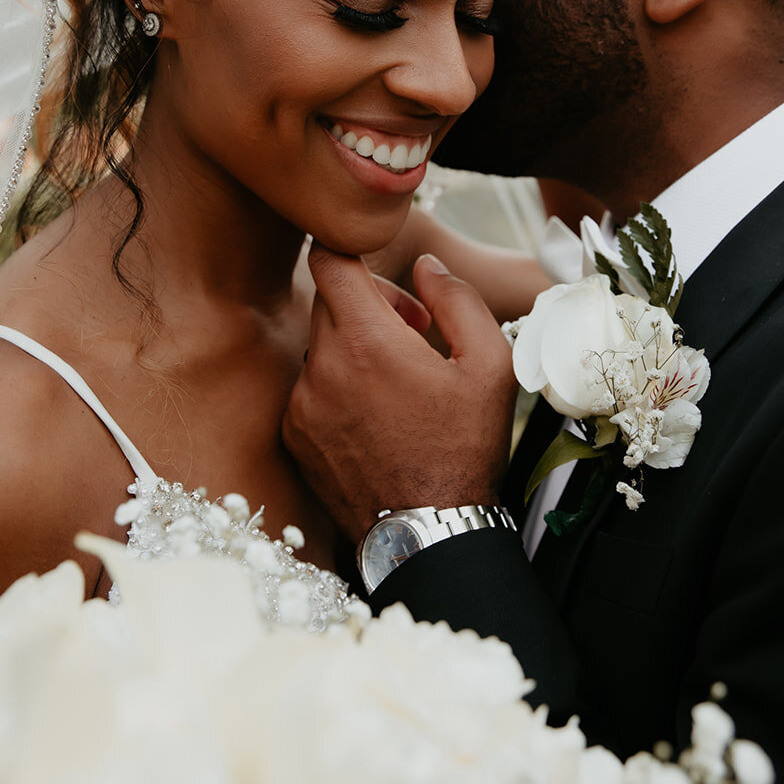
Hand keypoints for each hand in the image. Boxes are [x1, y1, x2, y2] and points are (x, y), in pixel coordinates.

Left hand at [283, 244, 518, 543]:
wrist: (429, 534)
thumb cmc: (465, 448)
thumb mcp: (490, 365)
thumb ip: (457, 299)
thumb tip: (425, 264)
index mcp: (367, 341)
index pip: (326, 260)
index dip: (347, 249)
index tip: (371, 261)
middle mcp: (322, 367)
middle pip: (328, 301)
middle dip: (369, 303)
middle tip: (414, 333)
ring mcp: (302, 404)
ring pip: (322, 345)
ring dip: (354, 348)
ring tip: (399, 382)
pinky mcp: (293, 434)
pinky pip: (310, 387)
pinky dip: (337, 388)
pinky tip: (377, 417)